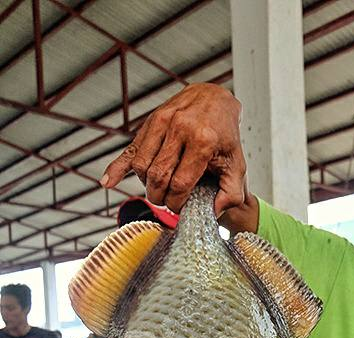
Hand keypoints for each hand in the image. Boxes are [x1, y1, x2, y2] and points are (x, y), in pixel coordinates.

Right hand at [100, 83, 246, 215]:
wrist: (214, 99)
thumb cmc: (225, 136)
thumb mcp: (237, 165)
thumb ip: (231, 194)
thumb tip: (213, 213)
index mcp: (202, 141)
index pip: (180, 184)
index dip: (176, 203)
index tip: (178, 208)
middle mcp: (180, 128)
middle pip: (158, 176)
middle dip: (160, 197)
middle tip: (166, 203)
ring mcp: (162, 123)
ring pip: (143, 166)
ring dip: (146, 185)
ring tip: (158, 188)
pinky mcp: (150, 122)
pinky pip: (130, 149)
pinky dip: (116, 168)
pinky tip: (107, 182)